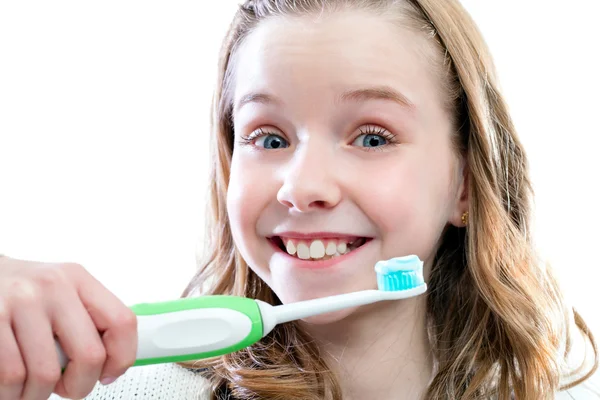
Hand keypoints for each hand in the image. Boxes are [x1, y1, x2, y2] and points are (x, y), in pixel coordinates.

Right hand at [0, 255, 137, 399]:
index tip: (109, 374)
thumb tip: (109, 365)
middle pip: (90, 354)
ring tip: (31, 386)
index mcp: (77, 278)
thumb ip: (86, 319)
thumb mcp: (61, 290)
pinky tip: (11, 386)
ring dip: (39, 393)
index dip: (122, 358)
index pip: (122, 322)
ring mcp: (20, 302)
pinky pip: (11, 376)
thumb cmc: (21, 292)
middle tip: (67, 388)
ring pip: (46, 374)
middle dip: (80, 385)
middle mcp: (53, 286)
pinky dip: (12, 393)